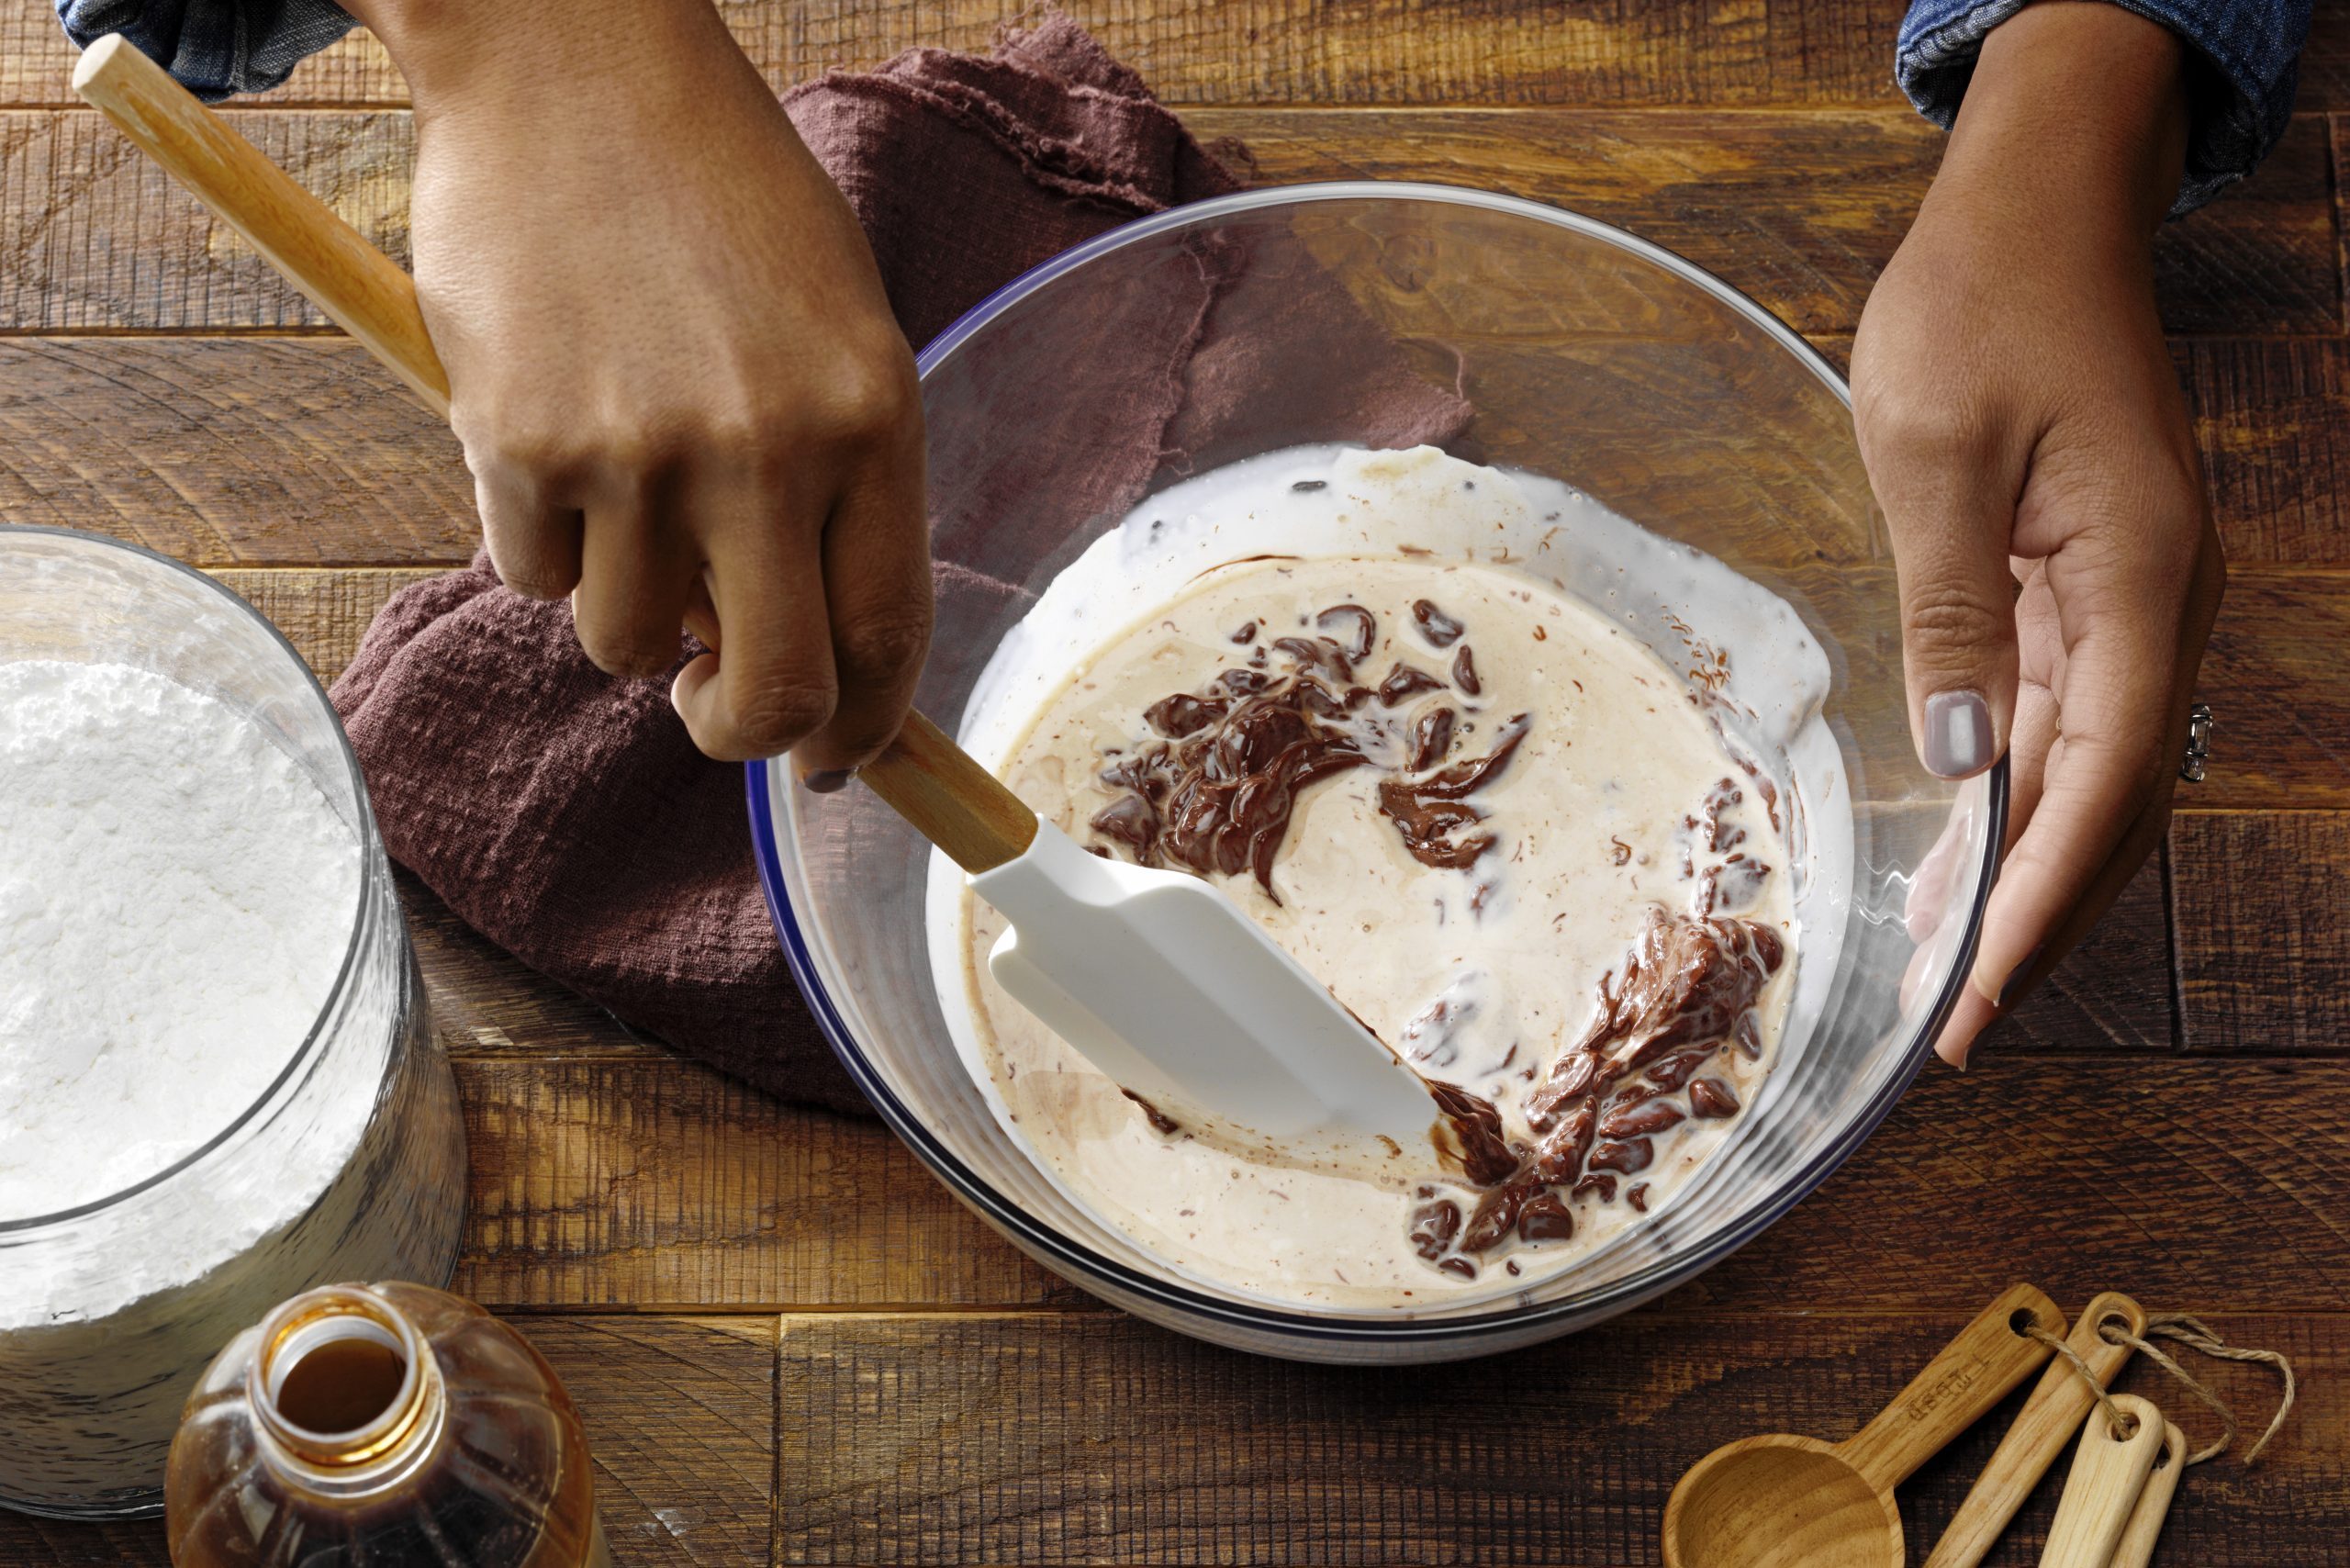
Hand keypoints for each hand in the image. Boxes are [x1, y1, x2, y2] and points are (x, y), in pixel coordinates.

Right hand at [346, 0, 927, 765]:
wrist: (569, 62)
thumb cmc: (716, 197)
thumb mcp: (833, 324)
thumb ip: (837, 483)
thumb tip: (806, 651)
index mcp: (872, 417)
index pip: (888, 635)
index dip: (866, 728)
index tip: (839, 759)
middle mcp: (768, 447)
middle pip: (774, 694)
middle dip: (740, 734)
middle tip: (712, 712)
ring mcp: (641, 450)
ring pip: (626, 643)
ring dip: (621, 607)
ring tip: (620, 492)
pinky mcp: (520, 442)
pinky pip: (530, 576)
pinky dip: (539, 542)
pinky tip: (550, 438)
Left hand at [1852, 2, 2223, 1064]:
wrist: (2036, 210)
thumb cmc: (1982, 306)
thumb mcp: (1935, 455)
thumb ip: (1952, 614)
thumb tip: (1965, 764)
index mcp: (2140, 580)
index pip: (2099, 782)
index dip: (2038, 900)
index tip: (1975, 994)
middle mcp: (2157, 604)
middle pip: (2111, 801)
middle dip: (2038, 915)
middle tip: (1954, 1021)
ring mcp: (2130, 598)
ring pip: (2090, 770)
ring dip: (2024, 868)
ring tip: (1945, 964)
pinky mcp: (2089, 584)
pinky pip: (2062, 716)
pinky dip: (2013, 794)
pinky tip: (1960, 847)